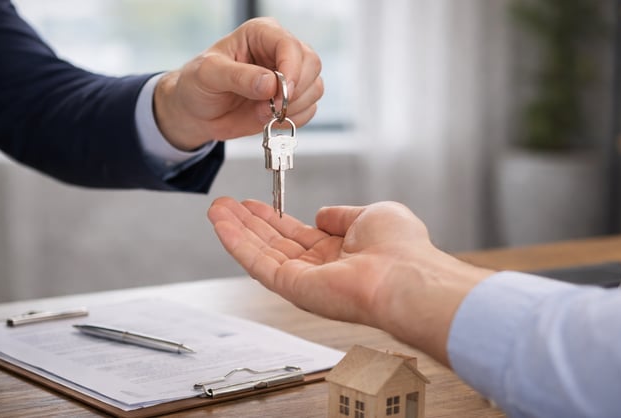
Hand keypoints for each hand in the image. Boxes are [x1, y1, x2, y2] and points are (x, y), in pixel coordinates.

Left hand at [154, 17, 322, 149]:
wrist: (198, 112)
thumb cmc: (198, 85)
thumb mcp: (209, 75)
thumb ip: (238, 77)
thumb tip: (270, 84)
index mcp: (261, 34)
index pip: (290, 45)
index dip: (291, 69)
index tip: (280, 93)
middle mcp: (280, 51)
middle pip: (312, 64)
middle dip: (295, 91)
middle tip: (270, 107)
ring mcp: (289, 76)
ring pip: (315, 88)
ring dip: (293, 107)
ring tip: (263, 112)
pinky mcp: (293, 99)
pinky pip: (309, 109)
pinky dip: (294, 119)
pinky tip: (270, 118)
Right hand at [207, 197, 492, 366]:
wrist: (405, 276)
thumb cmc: (402, 249)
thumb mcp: (372, 214)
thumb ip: (343, 215)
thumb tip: (321, 214)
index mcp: (341, 253)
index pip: (299, 234)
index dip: (275, 218)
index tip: (254, 203)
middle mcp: (321, 269)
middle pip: (274, 243)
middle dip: (248, 223)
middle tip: (225, 204)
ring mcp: (305, 281)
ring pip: (262, 252)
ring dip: (236, 230)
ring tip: (215, 209)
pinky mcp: (293, 289)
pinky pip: (258, 264)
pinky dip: (237, 243)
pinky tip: (222, 224)